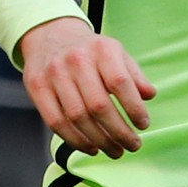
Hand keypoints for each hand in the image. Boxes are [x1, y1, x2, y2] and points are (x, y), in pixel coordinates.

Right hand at [18, 17, 156, 158]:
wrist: (51, 35)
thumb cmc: (90, 51)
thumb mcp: (116, 53)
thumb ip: (134, 74)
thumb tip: (150, 95)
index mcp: (102, 50)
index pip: (120, 82)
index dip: (134, 107)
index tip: (143, 125)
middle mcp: (77, 60)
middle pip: (98, 105)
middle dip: (119, 132)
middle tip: (133, 146)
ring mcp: (54, 74)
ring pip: (77, 117)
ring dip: (99, 141)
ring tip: (115, 151)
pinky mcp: (38, 88)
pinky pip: (56, 122)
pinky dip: (75, 140)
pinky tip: (91, 148)